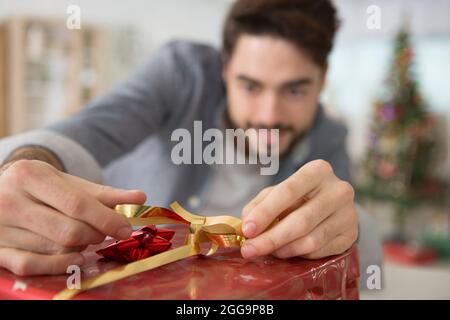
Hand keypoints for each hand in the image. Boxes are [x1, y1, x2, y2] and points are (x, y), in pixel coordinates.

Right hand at [0, 160, 145, 275]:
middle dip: (95, 235)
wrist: (0, 191)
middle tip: (103, 233)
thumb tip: (140, 197)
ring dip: (80, 247)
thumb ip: (103, 192)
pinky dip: (59, 265)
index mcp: (29, 175)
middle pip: (68, 231)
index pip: (77, 204)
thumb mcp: (68, 182)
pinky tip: (75, 258)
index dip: (106, 219)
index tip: (126, 228)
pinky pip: (31, 266)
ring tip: (85, 236)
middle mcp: (9, 200)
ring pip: (55, 249)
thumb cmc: (41, 187)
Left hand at [240, 160, 357, 259]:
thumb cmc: (301, 196)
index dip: (265, 212)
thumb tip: (246, 224)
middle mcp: (338, 190)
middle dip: (271, 238)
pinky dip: (298, 254)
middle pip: (301, 220)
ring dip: (283, 249)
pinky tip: (287, 250)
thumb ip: (260, 204)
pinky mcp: (350, 235)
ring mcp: (348, 214)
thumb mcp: (279, 192)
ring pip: (310, 240)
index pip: (288, 191)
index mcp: (318, 171)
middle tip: (250, 249)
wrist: (334, 206)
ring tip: (268, 250)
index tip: (247, 229)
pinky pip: (319, 251)